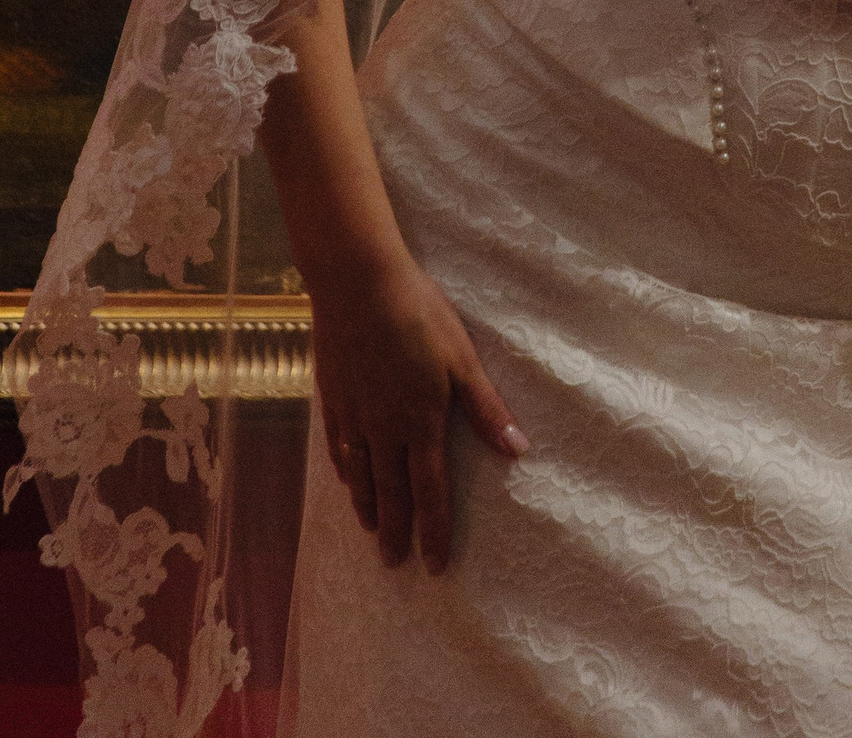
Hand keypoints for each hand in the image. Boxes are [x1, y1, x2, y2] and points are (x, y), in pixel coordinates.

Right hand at [311, 251, 528, 574]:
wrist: (358, 285)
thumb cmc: (419, 315)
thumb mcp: (462, 359)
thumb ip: (486, 409)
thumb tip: (517, 451)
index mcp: (422, 422)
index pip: (430, 490)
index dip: (434, 529)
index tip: (435, 565)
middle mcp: (385, 429)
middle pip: (392, 492)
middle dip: (396, 530)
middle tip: (395, 563)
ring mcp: (354, 416)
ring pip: (361, 475)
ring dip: (368, 507)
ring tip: (371, 533)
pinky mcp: (334, 398)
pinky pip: (339, 448)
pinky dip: (346, 472)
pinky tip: (348, 479)